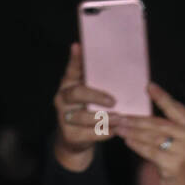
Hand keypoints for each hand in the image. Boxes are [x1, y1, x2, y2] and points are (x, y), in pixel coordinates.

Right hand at [53, 43, 115, 171]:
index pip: (72, 69)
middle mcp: (63, 98)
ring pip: (82, 116)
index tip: (78, 46)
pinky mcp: (70, 135)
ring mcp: (64, 117)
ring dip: (103, 117)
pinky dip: (103, 133)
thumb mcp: (92, 92)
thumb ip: (100, 80)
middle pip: (77, 93)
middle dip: (96, 96)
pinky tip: (114, 131)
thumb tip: (121, 64)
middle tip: (113, 101)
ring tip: (119, 118)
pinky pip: (87, 134)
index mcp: (69, 83)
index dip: (75, 59)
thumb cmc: (89, 108)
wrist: (76, 138)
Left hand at [111, 82, 184, 184]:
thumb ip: (168, 129)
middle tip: (120, 115)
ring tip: (118, 127)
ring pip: (152, 136)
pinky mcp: (173, 164)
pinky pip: (150, 151)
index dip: (162, 97)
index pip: (175, 108)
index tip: (148, 86)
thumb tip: (141, 117)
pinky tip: (126, 140)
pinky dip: (137, 145)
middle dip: (137, 119)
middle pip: (159, 123)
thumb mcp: (179, 143)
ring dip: (133, 131)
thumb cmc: (180, 166)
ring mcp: (183, 150)